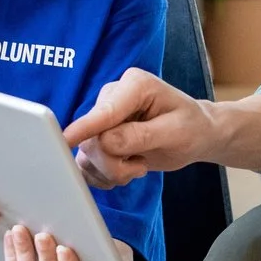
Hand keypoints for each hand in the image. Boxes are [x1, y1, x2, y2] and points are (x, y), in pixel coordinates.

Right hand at [65, 68, 212, 185]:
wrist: (193, 134)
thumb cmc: (191, 128)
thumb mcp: (175, 132)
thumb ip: (141, 136)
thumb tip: (107, 142)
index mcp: (134, 85)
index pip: (105, 112)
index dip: (85, 128)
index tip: (66, 139)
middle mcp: (112, 96)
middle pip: (92, 139)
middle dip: (113, 164)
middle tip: (139, 168)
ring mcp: (102, 118)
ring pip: (87, 155)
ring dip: (111, 172)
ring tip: (137, 166)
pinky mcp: (97, 136)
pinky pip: (87, 163)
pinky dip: (105, 175)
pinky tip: (125, 170)